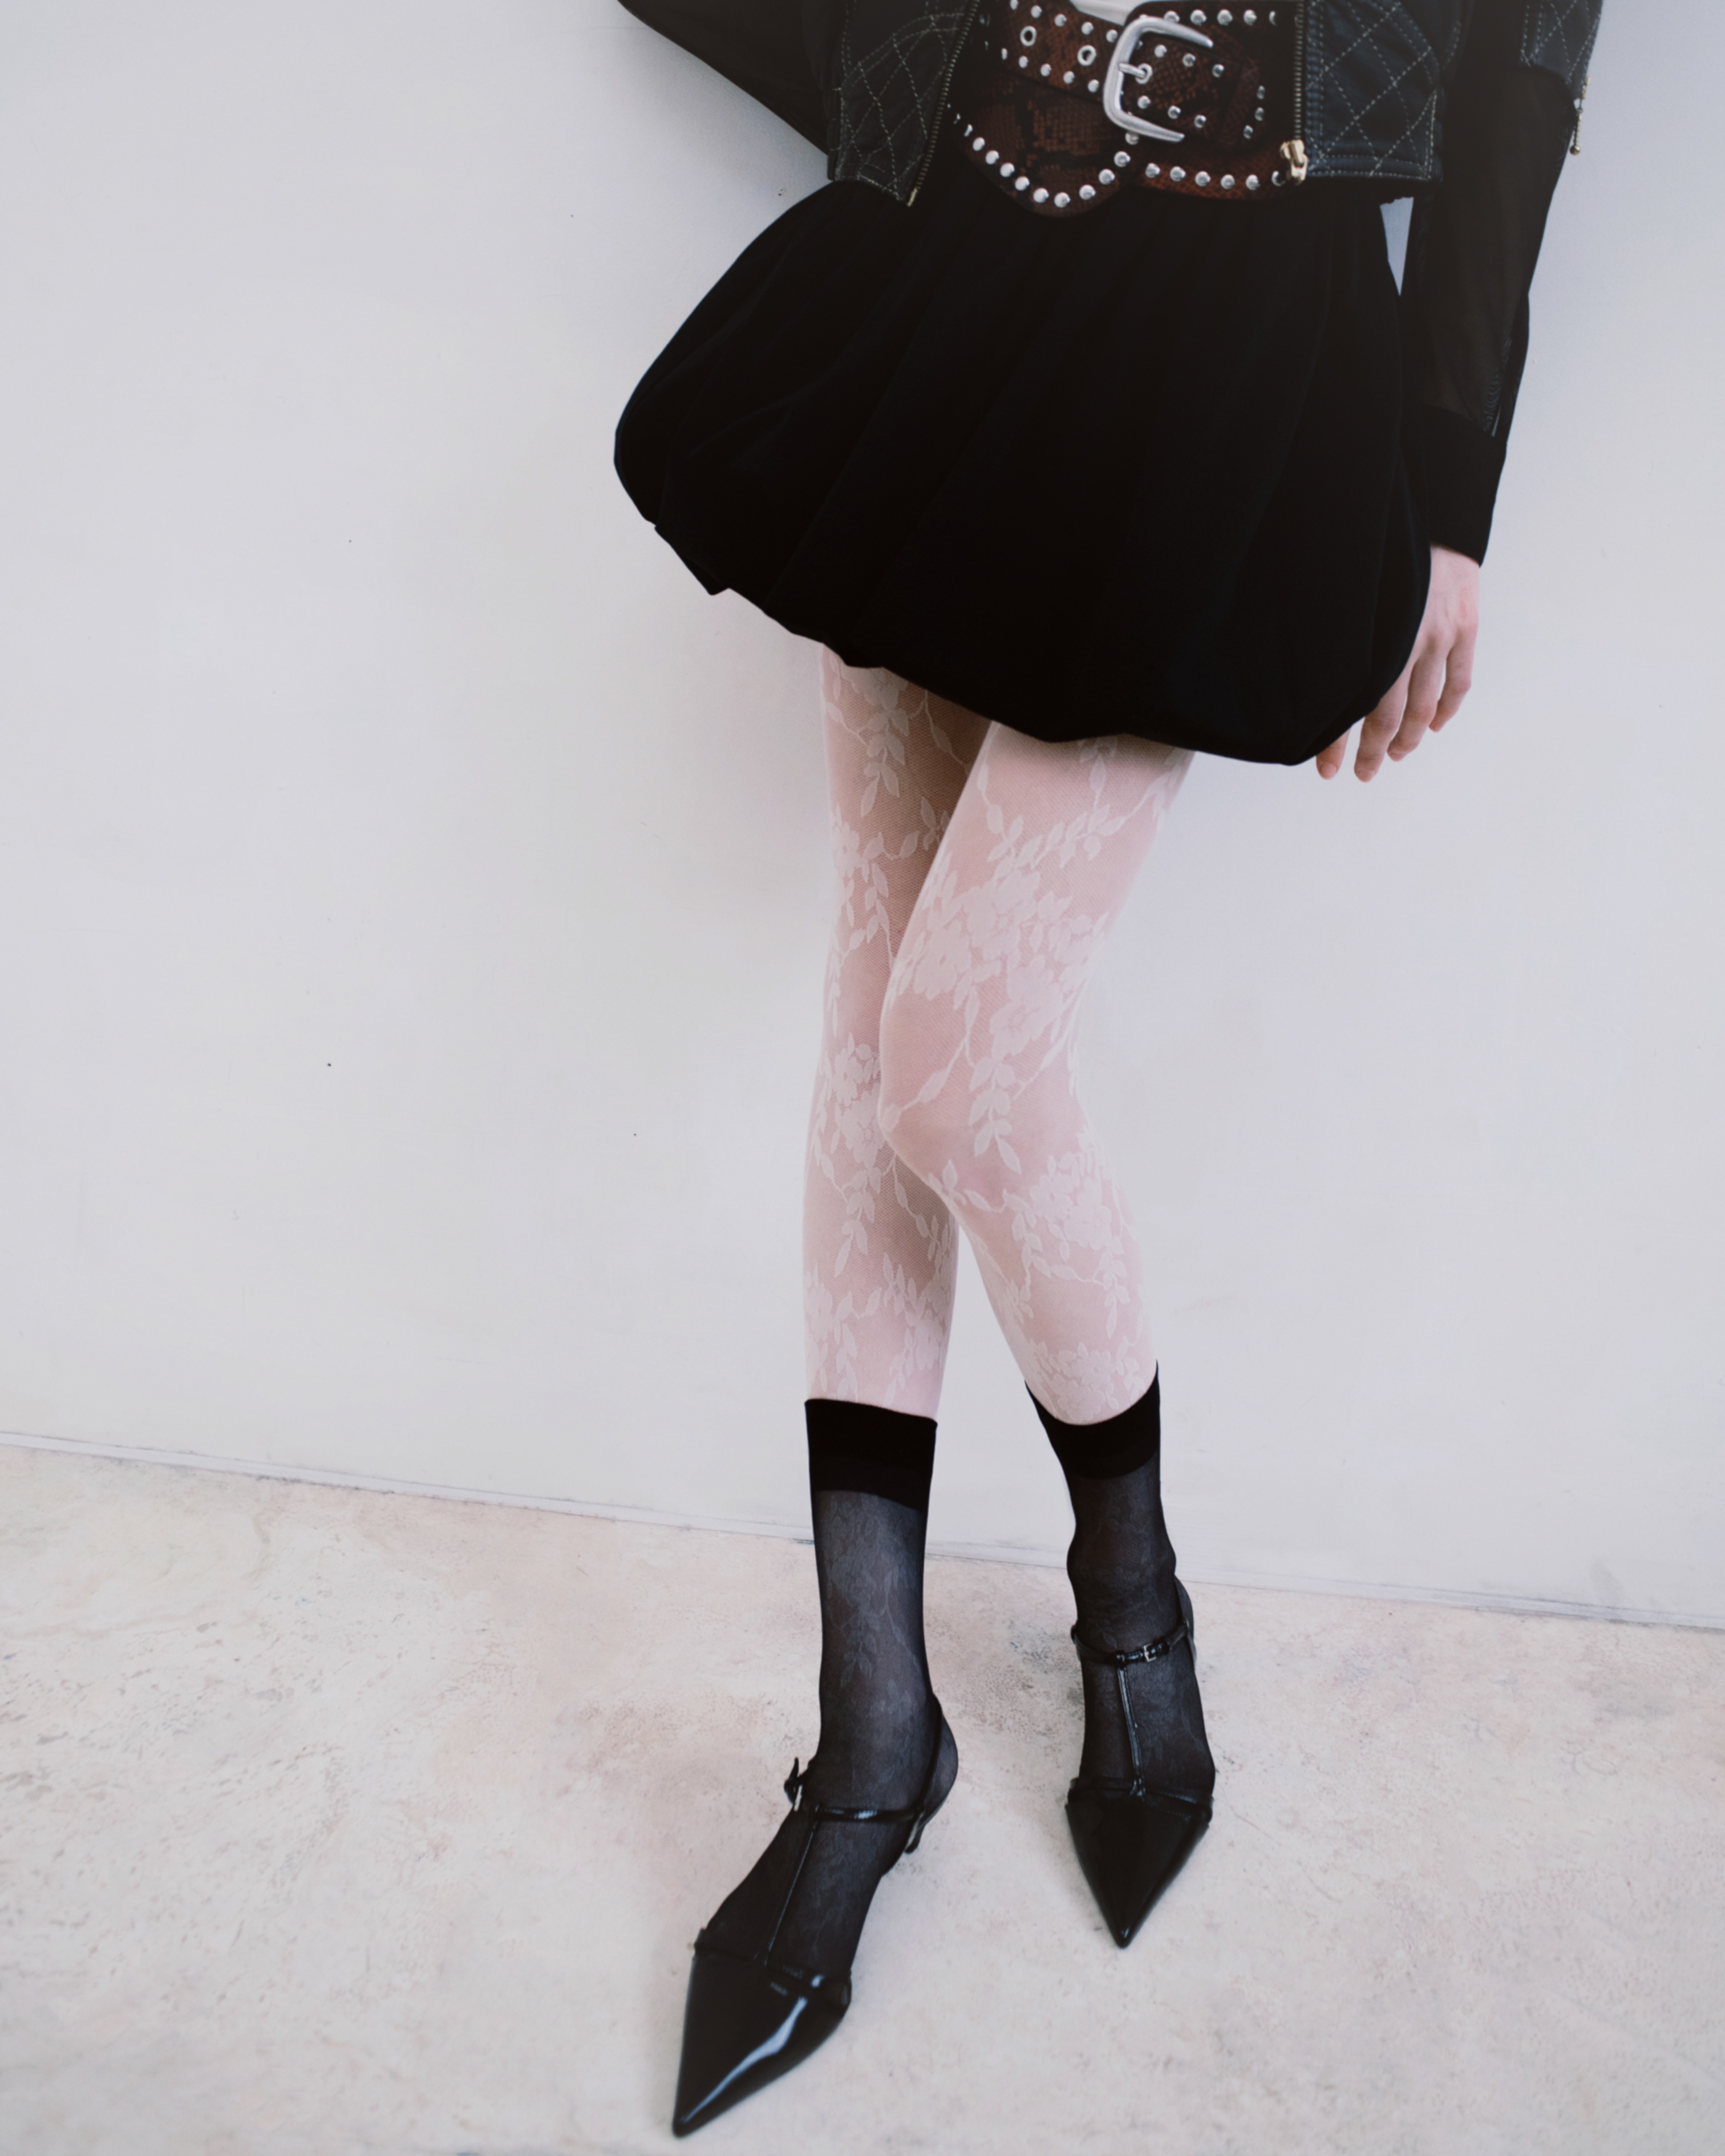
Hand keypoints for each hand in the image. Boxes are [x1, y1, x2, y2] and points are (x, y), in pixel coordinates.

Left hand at [1315, 545, 1479, 781]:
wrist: (1426, 505)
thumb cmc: (1373, 547)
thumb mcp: (1334, 590)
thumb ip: (1322, 630)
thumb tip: (1293, 674)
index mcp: (1366, 638)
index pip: (1348, 707)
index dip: (1336, 743)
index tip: (1325, 770)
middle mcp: (1404, 642)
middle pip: (1389, 716)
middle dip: (1373, 750)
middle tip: (1362, 773)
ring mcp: (1439, 635)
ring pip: (1426, 706)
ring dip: (1410, 738)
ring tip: (1395, 754)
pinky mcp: (1465, 626)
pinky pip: (1459, 681)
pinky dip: (1447, 709)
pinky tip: (1436, 726)